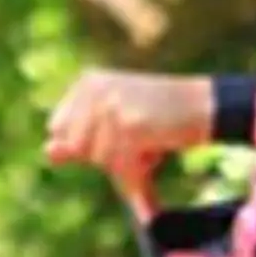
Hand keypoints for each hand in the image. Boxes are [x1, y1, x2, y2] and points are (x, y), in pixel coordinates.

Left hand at [44, 72, 217, 218]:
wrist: (207, 106)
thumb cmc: (163, 119)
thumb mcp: (117, 126)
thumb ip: (80, 141)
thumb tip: (48, 152)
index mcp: (85, 83)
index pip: (58, 130)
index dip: (90, 143)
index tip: (124, 132)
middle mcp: (93, 88)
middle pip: (78, 148)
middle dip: (110, 155)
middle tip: (142, 139)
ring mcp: (110, 105)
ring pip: (100, 160)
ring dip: (128, 164)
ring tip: (153, 143)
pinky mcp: (128, 124)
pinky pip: (120, 165)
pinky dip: (138, 173)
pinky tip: (156, 156)